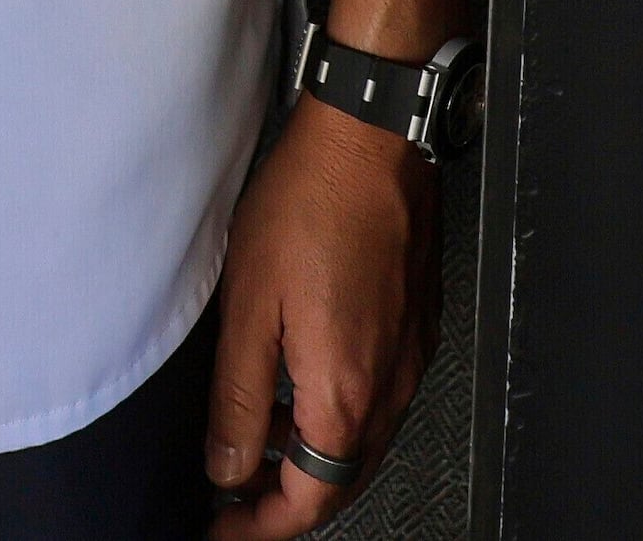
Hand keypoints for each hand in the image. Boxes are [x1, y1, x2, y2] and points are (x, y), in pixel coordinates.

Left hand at [203, 102, 439, 533]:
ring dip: (313, 462)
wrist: (370, 140)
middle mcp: (388, 387)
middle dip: (287, 503)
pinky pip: (379, 402)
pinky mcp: (416, 327)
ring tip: (258, 448)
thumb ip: (238, 399)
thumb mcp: (248, 308)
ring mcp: (409, 358)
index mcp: (344, 394)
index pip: (309, 501)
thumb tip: (227, 466)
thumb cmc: (310, 206)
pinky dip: (339, 420)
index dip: (260, 524)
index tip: (225, 525)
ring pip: (362, 446)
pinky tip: (302, 393)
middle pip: (341, 483)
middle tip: (236, 499)